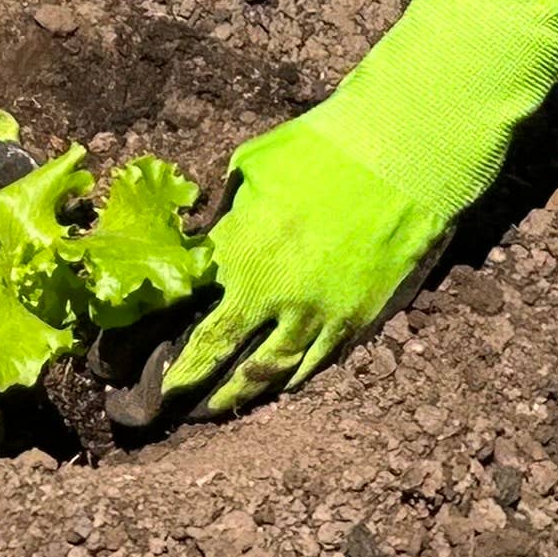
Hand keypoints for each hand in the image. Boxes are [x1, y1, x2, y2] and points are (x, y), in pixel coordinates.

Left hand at [151, 110, 449, 416]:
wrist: (402, 156)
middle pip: (227, 358)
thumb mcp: (250, 169)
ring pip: (274, 371)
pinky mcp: (359, 317)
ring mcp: (320, 313)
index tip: (155, 372)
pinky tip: (282, 383)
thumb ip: (226, 217)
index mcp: (239, 255)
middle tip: (177, 407)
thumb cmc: (322, 149)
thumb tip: (207, 246)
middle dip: (198, 387)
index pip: (194, 320)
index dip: (174, 354)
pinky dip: (295, 377)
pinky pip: (320, 360)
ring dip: (244, 392)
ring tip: (223, 406)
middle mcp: (275, 296)